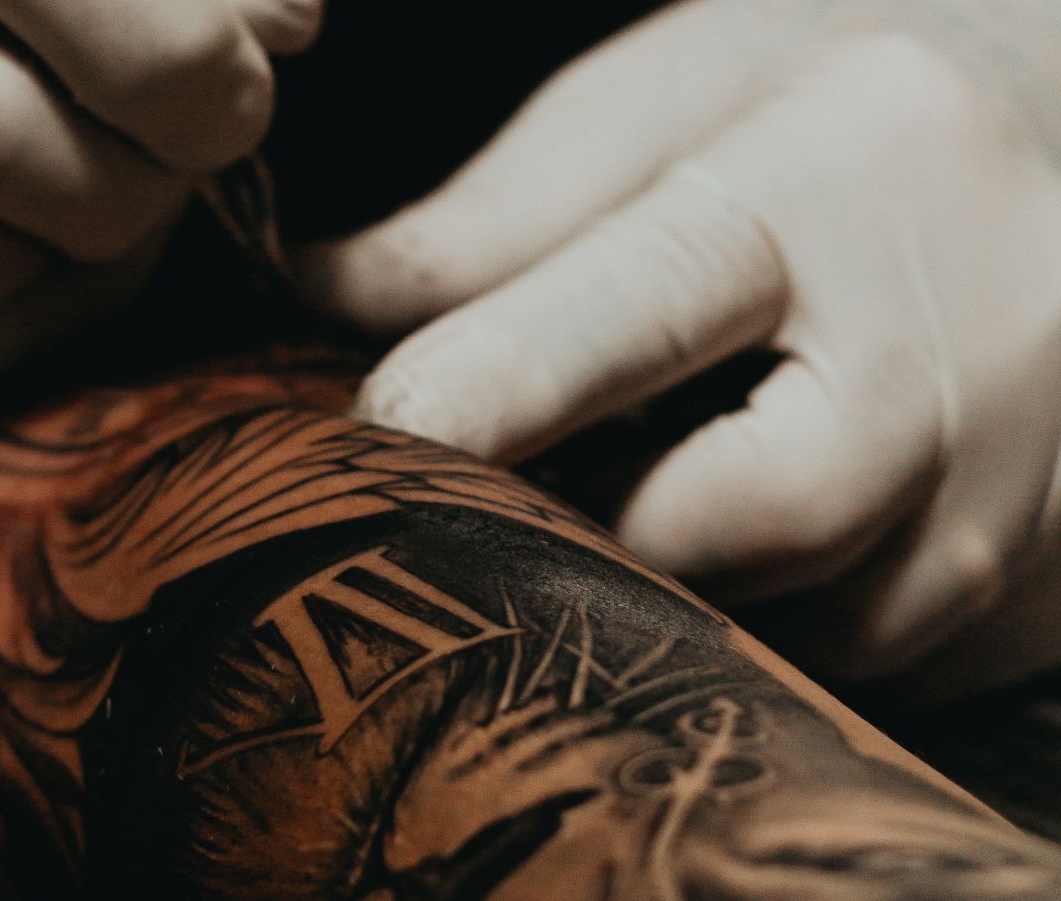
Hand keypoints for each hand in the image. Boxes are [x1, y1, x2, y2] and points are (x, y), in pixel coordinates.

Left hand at [300, 0, 1060, 678]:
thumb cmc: (852, 93)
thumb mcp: (679, 91)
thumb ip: (502, 209)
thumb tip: (326, 295)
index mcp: (846, 168)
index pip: (646, 303)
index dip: (500, 384)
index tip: (385, 436)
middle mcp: (974, 326)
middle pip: (751, 513)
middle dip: (618, 520)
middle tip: (562, 479)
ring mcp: (1039, 465)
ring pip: (822, 615)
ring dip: (710, 576)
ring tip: (694, 471)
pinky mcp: (1058, 566)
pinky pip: (890, 654)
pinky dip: (800, 607)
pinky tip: (789, 513)